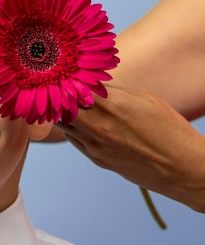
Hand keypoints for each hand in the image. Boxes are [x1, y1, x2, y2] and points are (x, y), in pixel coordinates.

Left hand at [57, 84, 204, 211]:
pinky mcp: (96, 159)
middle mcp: (98, 126)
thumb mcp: (144, 98)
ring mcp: (95, 145)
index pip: (73, 87)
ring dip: (65, 113)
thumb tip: (90, 84)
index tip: (70, 75)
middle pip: (61, 106)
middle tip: (67, 89)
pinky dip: (74, 129)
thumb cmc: (169, 129)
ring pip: (63, 124)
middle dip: (62, 96)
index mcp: (111, 106)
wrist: (183, 169)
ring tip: (76, 105)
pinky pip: (73, 139)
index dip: (68, 80)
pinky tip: (85, 123)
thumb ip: (113, 90)